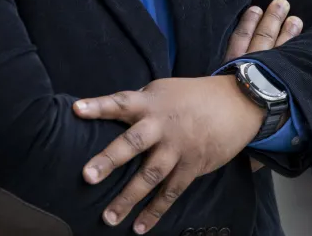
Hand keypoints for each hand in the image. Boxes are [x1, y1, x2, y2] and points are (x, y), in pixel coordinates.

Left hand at [72, 0, 301, 232]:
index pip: (119, 102)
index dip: (98, 106)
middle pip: (133, 142)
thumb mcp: (162, 90)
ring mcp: (178, 148)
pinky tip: (139, 227)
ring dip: (128, 198)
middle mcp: (162, 125)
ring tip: (108, 217)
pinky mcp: (193, 166)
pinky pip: (171, 192)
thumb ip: (138, 105)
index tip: (76, 110)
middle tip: (88, 176)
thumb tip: (108, 114)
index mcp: (150, 103)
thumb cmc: (191, 96)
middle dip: (109, 159)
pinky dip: (155, 211)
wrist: (236, 102)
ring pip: (150, 176)